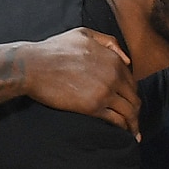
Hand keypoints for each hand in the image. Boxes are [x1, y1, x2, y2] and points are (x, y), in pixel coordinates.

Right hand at [16, 27, 142, 133]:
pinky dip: (122, 128)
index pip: (132, 81)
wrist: (32, 66)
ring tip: (134, 133)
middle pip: (134, 98)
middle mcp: (114, 75)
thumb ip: (109, 42)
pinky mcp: (93, 107)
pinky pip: (115, 120)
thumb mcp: (83, 34)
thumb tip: (126, 60)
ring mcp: (104, 92)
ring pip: (129, 111)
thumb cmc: (53, 49)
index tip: (128, 102)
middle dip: (136, 111)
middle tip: (134, 121)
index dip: (131, 93)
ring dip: (133, 123)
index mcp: (113, 59)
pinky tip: (122, 133)